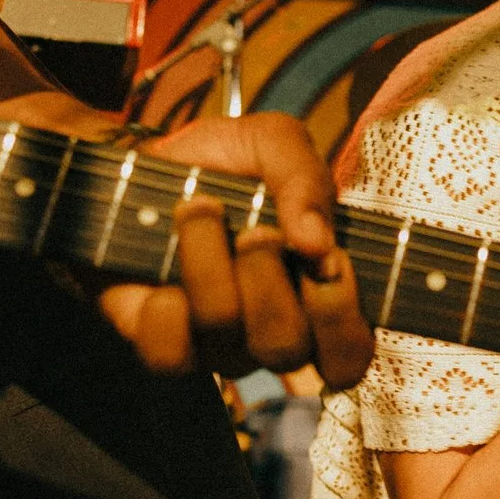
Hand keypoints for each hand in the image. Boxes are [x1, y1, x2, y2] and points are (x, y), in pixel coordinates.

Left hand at [90, 113, 373, 389]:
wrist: (150, 160)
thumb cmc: (226, 159)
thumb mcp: (275, 144)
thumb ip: (306, 180)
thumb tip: (318, 244)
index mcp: (316, 294)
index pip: (349, 355)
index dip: (341, 320)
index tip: (330, 262)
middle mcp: (272, 330)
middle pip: (287, 351)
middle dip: (270, 284)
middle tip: (257, 231)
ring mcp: (217, 344)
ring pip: (228, 346)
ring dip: (212, 269)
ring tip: (200, 213)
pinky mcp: (163, 343)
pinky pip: (170, 351)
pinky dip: (166, 299)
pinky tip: (164, 253)